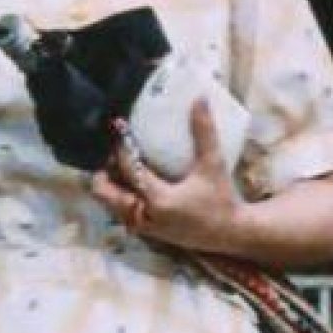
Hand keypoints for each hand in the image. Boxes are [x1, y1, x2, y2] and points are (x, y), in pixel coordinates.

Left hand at [90, 103, 241, 253]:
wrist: (228, 233)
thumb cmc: (221, 199)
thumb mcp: (213, 164)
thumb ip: (204, 132)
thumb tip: (199, 99)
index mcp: (158, 199)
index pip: (127, 169)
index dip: (121, 145)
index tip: (119, 126)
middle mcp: (144, 215)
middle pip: (104, 192)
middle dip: (104, 169)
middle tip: (117, 151)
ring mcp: (143, 226)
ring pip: (109, 204)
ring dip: (110, 184)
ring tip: (122, 164)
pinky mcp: (146, 231)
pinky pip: (120, 212)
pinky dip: (120, 196)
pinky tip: (133, 181)